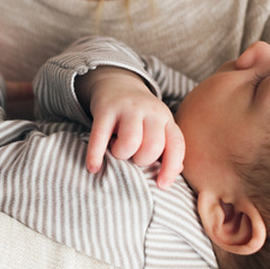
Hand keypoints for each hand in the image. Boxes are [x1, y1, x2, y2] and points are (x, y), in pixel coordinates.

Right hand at [79, 67, 184, 187]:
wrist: (117, 84)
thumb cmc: (140, 117)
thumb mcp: (158, 127)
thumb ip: (167, 149)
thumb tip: (175, 172)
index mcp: (166, 119)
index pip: (176, 144)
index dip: (171, 167)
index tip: (162, 185)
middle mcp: (150, 111)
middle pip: (153, 146)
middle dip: (141, 160)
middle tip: (133, 156)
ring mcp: (128, 108)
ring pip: (131, 141)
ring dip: (122, 154)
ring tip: (117, 150)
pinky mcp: (105, 109)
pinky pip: (100, 136)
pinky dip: (95, 155)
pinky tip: (93, 167)